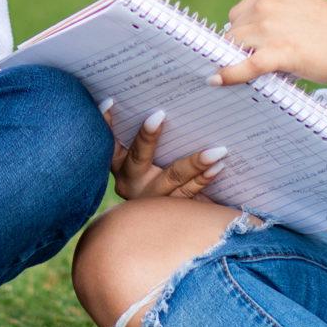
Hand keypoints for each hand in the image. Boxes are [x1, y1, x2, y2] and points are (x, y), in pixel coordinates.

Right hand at [106, 106, 229, 202]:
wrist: (148, 228)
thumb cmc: (149, 171)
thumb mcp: (135, 157)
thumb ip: (137, 135)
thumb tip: (139, 98)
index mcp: (118, 165)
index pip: (109, 140)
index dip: (107, 122)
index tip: (111, 101)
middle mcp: (131, 182)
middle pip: (139, 157)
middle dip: (148, 136)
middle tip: (159, 116)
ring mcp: (152, 198)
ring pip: (173, 178)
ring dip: (194, 163)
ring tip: (216, 150)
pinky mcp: (173, 210)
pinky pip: (190, 193)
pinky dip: (204, 179)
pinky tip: (218, 167)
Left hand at [211, 0, 326, 88]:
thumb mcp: (299, 12)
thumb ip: (273, 19)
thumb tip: (245, 42)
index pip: (239, 12)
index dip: (242, 32)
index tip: (243, 46)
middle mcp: (268, 4)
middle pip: (233, 29)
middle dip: (240, 46)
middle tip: (256, 60)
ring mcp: (271, 27)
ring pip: (233, 46)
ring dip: (237, 59)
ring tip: (255, 71)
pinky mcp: (278, 51)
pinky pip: (244, 64)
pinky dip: (229, 74)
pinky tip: (216, 80)